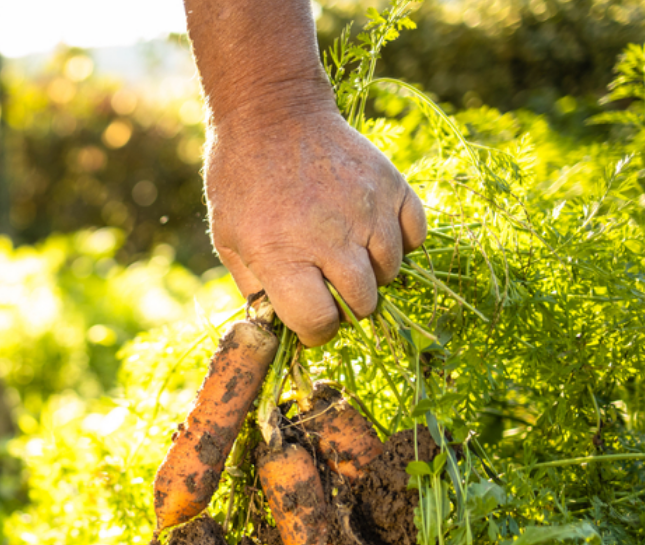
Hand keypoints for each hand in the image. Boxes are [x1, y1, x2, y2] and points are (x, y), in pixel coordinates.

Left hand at [205, 107, 426, 345]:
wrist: (272, 113)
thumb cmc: (241, 179)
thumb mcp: (229, 238)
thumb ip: (255, 287)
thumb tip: (277, 324)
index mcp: (284, 255)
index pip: (319, 322)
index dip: (315, 331)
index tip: (310, 323)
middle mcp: (332, 238)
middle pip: (363, 303)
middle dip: (346, 306)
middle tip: (330, 289)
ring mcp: (368, 210)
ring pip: (391, 272)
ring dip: (372, 274)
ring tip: (346, 255)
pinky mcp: (392, 186)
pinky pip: (415, 235)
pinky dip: (400, 242)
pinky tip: (372, 233)